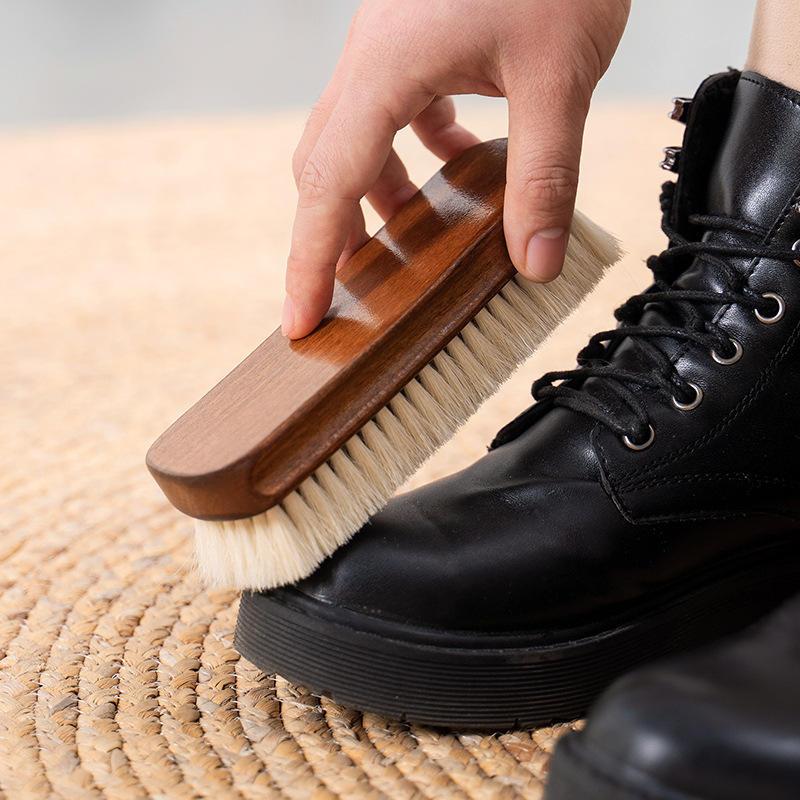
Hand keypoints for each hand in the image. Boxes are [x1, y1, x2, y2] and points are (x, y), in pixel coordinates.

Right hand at [283, 0, 629, 337]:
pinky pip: (394, 113)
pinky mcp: (415, 40)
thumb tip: (535, 261)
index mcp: (385, 68)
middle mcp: (371, 60)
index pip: (327, 188)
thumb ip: (546, 175)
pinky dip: (415, 153)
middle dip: (332, 238)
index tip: (299, 321)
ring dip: (376, 198)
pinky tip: (460, 162)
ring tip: (410, 241)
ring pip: (354, 141)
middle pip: (323, 168)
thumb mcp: (559, 73)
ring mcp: (389, 48)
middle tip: (349, 297)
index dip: (310, 264)